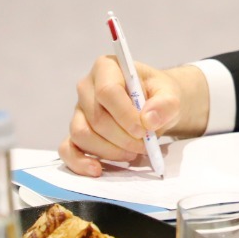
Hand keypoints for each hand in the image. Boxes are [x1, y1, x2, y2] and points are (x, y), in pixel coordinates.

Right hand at [58, 57, 207, 176]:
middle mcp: (87, 87)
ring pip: (83, 134)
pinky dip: (80, 162)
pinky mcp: (76, 131)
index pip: (108, 91)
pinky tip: (98, 169)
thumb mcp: (171, 94)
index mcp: (107, 68)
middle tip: (144, 145)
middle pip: (96, 117)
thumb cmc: (158, 95)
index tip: (144, 130)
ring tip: (132, 152)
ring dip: (109, 150)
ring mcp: (78, 110)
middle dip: (122, 137)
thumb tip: (148, 119)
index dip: (125, 115)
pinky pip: (67, 149)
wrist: (155, 106)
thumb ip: (166, 103)